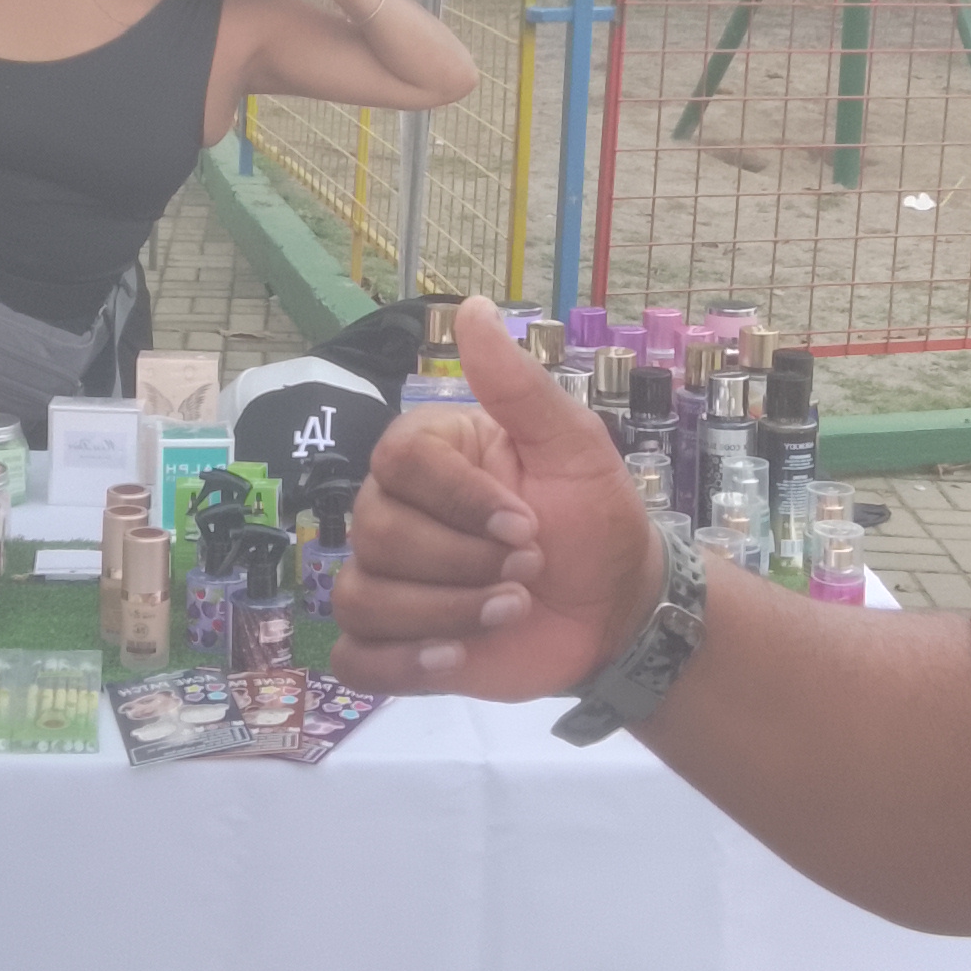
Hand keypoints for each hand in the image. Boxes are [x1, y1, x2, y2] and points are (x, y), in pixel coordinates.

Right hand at [331, 296, 662, 699]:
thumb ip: (518, 385)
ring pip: (363, 597)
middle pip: (377, 534)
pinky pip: (353, 658)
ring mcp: (388, 581)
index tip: (526, 524)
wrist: (616, 606)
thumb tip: (472, 308)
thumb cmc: (594, 517)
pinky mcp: (392, 644)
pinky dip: (399, 663)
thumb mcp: (573, 446)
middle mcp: (392, 511)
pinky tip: (454, 658)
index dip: (459, 501)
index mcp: (428, 456)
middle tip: (529, 571)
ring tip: (512, 611)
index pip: (398, 464)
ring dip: (445, 613)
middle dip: (464, 562)